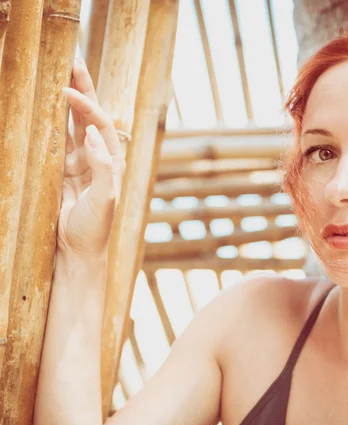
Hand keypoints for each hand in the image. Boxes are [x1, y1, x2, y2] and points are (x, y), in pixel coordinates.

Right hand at [57, 57, 125, 257]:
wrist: (79, 250)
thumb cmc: (96, 227)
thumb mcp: (105, 198)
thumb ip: (102, 166)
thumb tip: (91, 132)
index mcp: (112, 161)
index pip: (100, 124)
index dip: (85, 106)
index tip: (66, 90)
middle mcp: (98, 157)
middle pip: (90, 116)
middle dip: (82, 90)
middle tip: (72, 61)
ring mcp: (79, 162)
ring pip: (71, 124)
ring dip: (67, 101)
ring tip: (59, 75)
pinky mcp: (62, 171)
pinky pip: (56, 141)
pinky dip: (51, 122)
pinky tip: (44, 106)